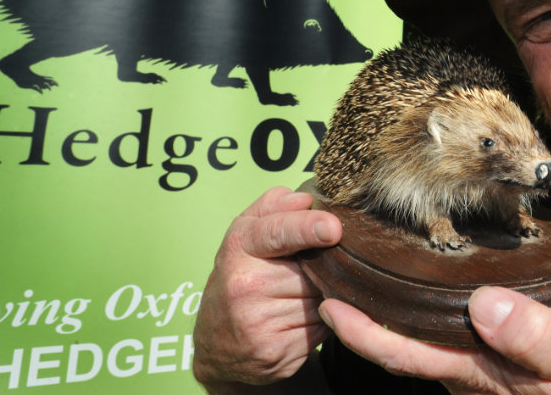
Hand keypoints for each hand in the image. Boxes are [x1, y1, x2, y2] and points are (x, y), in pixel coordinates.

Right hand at [192, 187, 342, 392]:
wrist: (217, 344)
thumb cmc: (240, 276)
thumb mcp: (245, 234)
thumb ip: (273, 208)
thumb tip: (305, 198)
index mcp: (239, 248)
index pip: (276, 233)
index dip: (307, 228)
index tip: (334, 228)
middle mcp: (245, 285)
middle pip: (311, 268)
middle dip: (320, 268)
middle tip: (304, 271)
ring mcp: (259, 323)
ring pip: (321, 298)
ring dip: (322, 295)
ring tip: (298, 296)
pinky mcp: (277, 352)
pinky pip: (323, 327)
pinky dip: (322, 320)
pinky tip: (301, 318)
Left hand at [319, 286, 550, 394]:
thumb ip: (540, 337)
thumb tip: (484, 302)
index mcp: (478, 373)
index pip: (405, 353)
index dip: (362, 331)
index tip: (330, 301)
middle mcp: (466, 372)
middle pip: (402, 342)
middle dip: (364, 312)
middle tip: (335, 267)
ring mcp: (476, 368)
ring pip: (420, 337)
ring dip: (389, 307)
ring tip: (367, 265)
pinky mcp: (491, 362)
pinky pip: (445, 334)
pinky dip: (422, 308)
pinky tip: (422, 282)